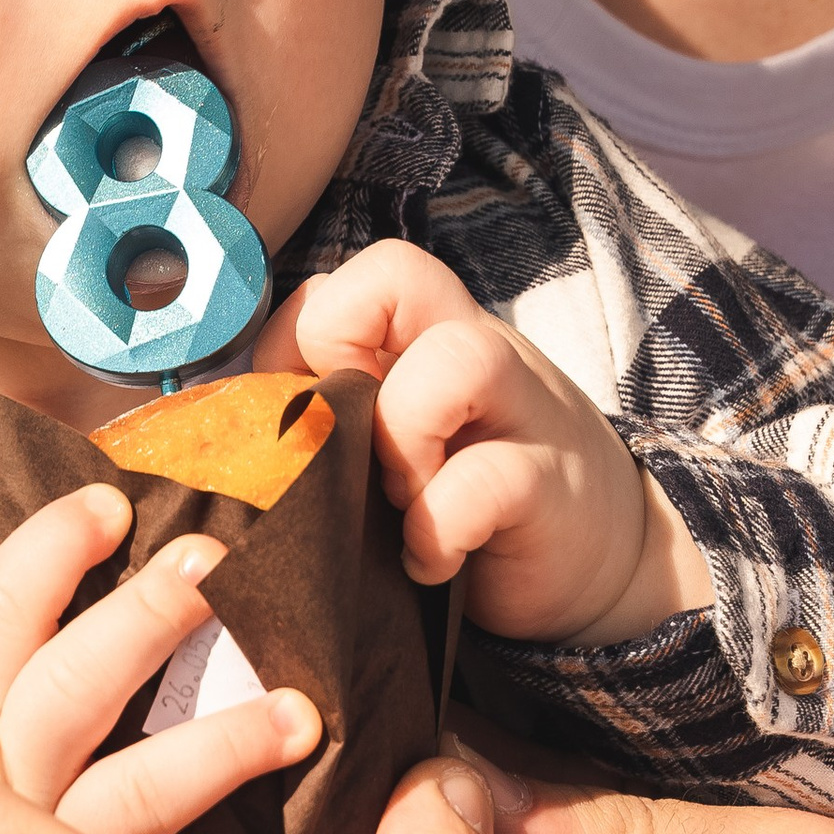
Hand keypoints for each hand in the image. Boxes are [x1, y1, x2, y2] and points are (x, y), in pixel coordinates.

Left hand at [262, 241, 708, 641]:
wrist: (600, 560)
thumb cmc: (468, 497)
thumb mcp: (396, 447)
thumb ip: (335, 424)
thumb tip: (233, 441)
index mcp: (425, 336)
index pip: (349, 276)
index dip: (298, 336)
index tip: (297, 421)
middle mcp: (475, 350)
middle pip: (400, 272)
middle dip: (339, 355)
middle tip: (341, 448)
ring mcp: (522, 410)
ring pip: (461, 356)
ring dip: (402, 436)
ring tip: (394, 501)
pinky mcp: (550, 486)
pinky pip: (490, 479)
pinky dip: (440, 527)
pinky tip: (429, 561)